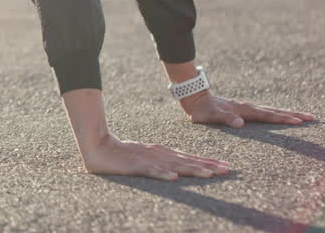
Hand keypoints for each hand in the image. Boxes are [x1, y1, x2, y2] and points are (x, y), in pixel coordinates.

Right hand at [81, 133, 229, 180]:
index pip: (189, 158)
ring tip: (208, 174)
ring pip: (174, 165)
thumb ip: (162, 162)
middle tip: (226, 170)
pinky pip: (150, 170)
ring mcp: (147, 159)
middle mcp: (158, 154)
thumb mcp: (146, 157)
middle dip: (208, 166)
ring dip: (192, 169)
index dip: (207, 162)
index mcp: (162, 152)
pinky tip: (173, 178)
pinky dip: (162, 173)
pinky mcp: (134, 164)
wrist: (98, 146)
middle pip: (186, 161)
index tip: (226, 166)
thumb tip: (180, 171)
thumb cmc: (122, 154)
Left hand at [179, 91, 315, 127]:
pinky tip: (282, 117)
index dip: (283, 119)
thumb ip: (225, 119)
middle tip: (312, 118)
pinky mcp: (244, 109)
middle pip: (275, 111)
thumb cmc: (202, 110)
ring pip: (271, 111)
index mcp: (244, 110)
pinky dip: (276, 114)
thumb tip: (240, 124)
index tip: (299, 121)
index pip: (267, 116)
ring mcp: (247, 108)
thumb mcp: (211, 116)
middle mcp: (248, 107)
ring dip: (288, 114)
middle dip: (293, 115)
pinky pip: (264, 112)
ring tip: (303, 117)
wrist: (195, 98)